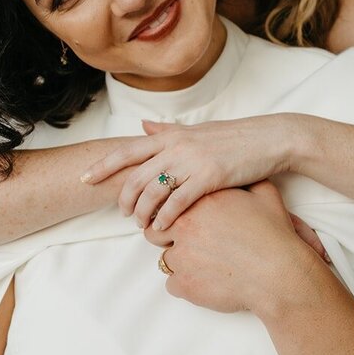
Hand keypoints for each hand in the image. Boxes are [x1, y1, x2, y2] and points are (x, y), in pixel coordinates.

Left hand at [81, 115, 295, 229]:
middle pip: (135, 176)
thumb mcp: (197, 130)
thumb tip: (143, 126)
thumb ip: (168, 132)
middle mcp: (176, 146)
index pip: (127, 151)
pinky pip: (177, 202)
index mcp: (171, 135)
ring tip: (142, 225)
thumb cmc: (235, 138)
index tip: (83, 179)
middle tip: (123, 214)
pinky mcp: (209, 177)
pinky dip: (166, 218)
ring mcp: (191, 161)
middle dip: (124, 199)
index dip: (103, 166)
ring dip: (142, 212)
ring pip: (152, 191)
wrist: (269, 139)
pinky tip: (163, 228)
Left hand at [144, 180, 328, 317]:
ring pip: (162, 259)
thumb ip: (244, 180)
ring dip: (178, 262)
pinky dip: (185, 284)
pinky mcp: (184, 283)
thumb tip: (241, 173)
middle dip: (165, 236)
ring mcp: (182, 256)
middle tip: (187, 243)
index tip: (181, 219)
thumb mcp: (263, 195)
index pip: (166, 200)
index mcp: (200, 201)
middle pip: (153, 229)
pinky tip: (205, 281)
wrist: (280, 272)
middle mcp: (185, 225)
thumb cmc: (274, 233)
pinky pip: (171, 284)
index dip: (171, 211)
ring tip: (202, 264)